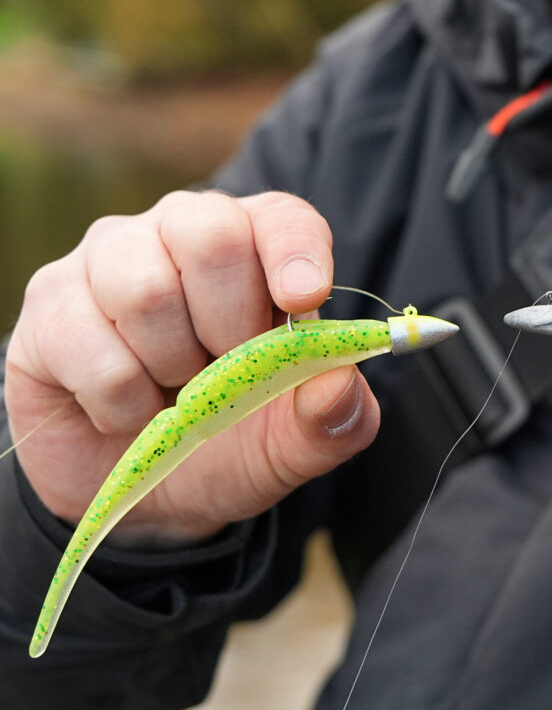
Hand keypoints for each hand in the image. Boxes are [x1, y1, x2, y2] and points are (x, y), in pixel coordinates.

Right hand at [4, 190, 379, 544]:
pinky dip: (124, 403)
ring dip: (172, 367)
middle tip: (224, 370)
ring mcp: (107, 260)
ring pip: (147, 290)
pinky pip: (96, 351)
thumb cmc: (229, 444)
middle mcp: (178, 232)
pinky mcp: (51, 304)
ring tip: (173, 392)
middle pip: (211, 234)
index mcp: (254, 248)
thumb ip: (334, 419)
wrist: (140, 491)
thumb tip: (342, 385)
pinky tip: (126, 409)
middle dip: (230, 323)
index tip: (303, 302)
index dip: (295, 252)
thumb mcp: (293, 444)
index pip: (282, 217)